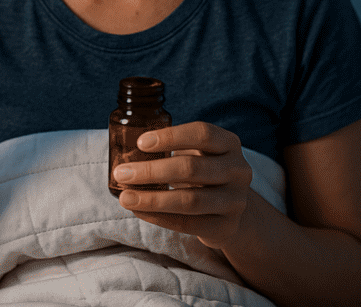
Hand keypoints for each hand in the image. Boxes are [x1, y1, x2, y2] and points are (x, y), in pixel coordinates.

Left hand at [112, 121, 252, 249]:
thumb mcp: (196, 152)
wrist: (230, 207)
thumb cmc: (202, 170)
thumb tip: (124, 152)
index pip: (202, 134)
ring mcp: (235, 201)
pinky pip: (188, 224)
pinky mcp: (226, 227)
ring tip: (125, 198)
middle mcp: (238, 171)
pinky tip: (140, 212)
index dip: (171, 136)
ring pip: (190, 200)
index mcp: (229, 144)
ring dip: (152, 199)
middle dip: (152, 171)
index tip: (140, 142)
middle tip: (121, 173)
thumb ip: (170, 147)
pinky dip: (160, 218)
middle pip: (192, 168)